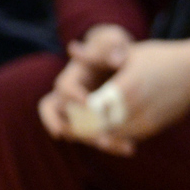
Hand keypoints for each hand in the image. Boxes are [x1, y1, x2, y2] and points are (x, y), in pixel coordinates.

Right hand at [37, 23, 132, 145]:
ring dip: (92, 140)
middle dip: (67, 126)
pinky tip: (130, 147)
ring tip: (110, 144)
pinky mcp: (95, 123)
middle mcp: (71, 96)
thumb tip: (116, 59)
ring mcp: (81, 112)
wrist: (123, 62)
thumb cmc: (114, 48)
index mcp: (73, 76)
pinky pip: (97, 136)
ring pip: (76, 131)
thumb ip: (113, 46)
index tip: (87, 102)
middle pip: (58, 114)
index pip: (63, 87)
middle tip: (81, 136)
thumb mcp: (114, 41)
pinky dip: (111, 143)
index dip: (72, 95)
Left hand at [39, 31, 189, 154]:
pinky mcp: (156, 126)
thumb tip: (71, 48)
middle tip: (73, 124)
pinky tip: (112, 129)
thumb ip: (97, 56)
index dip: (80, 109)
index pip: (92, 107)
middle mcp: (136, 105)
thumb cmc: (162, 58)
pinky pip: (131, 136)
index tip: (71, 106)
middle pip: (101, 124)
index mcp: (125, 86)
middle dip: (87, 126)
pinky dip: (118, 135)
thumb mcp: (129, 53)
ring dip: (102, 133)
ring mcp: (148, 118)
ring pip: (115, 134)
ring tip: (89, 128)